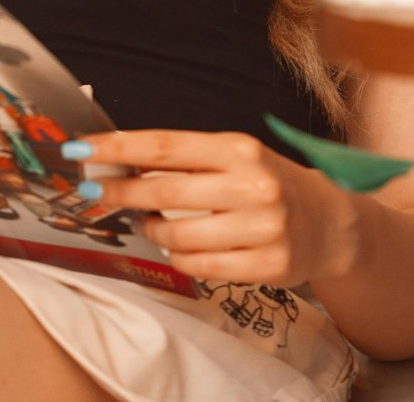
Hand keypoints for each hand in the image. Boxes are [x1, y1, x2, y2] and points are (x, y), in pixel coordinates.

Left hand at [62, 128, 357, 286]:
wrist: (329, 221)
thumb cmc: (269, 184)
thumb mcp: (236, 158)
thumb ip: (188, 161)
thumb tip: (123, 161)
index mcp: (240, 149)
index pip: (167, 145)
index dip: (121, 147)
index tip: (83, 149)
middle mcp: (253, 184)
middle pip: (166, 191)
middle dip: (122, 191)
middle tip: (96, 190)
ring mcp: (263, 227)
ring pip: (179, 236)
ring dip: (153, 230)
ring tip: (151, 222)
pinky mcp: (268, 264)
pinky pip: (200, 267)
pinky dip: (180, 258)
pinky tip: (182, 248)